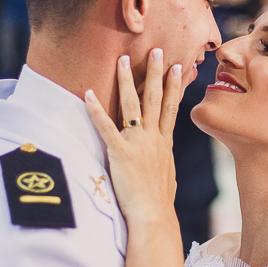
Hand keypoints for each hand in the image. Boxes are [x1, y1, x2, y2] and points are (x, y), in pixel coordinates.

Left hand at [83, 50, 184, 228]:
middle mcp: (154, 138)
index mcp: (164, 143)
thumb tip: (163, 160)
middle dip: (155, 73)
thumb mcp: (167, 176)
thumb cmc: (159, 202)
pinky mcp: (120, 153)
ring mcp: (138, 143)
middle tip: (156, 50)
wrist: (154, 216)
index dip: (174, 85)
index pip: (171, 107)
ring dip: (127, 81)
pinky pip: (106, 127)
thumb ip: (163, 162)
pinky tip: (89, 93)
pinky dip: (96, 110)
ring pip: (133, 105)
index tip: (178, 67)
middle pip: (155, 99)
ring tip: (122, 60)